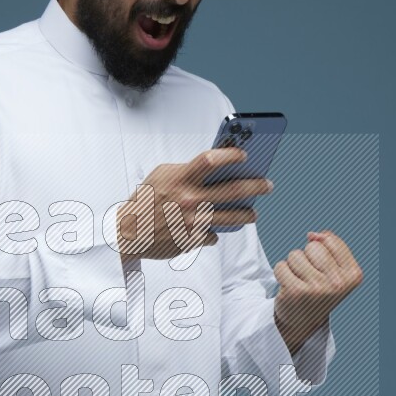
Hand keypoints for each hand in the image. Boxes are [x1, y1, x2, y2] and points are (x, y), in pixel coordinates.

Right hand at [116, 147, 272, 261]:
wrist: (127, 232)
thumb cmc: (145, 201)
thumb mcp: (161, 176)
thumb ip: (187, 170)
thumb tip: (217, 166)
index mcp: (180, 179)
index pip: (210, 160)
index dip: (231, 155)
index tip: (245, 155)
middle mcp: (189, 200)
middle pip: (233, 190)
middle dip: (256, 186)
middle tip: (268, 185)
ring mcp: (193, 221)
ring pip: (232, 217)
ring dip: (247, 214)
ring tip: (252, 213)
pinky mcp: (193, 240)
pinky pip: (212, 235)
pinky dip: (213, 232)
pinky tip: (212, 229)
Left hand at [273, 230, 362, 355]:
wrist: (302, 322)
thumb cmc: (319, 289)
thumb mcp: (334, 268)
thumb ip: (329, 244)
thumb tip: (312, 235)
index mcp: (354, 275)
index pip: (330, 241)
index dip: (321, 250)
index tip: (323, 270)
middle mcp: (338, 283)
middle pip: (313, 247)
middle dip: (306, 258)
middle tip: (309, 278)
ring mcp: (318, 288)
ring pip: (295, 255)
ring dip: (293, 266)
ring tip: (299, 282)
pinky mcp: (296, 292)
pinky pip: (281, 266)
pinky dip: (281, 273)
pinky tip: (288, 287)